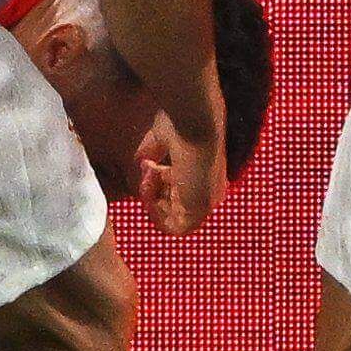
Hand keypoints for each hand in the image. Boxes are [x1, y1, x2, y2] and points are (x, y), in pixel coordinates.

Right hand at [135, 111, 220, 238]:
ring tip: (150, 174)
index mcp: (204, 178)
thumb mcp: (162, 140)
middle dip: (151, 192)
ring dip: (151, 200)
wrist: (196, 121)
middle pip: (171, 210)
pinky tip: (152, 184)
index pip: (175, 196)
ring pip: (170, 220)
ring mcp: (207, 203)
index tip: (149, 164)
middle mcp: (208, 193)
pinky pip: (174, 228)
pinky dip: (155, 210)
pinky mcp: (201, 210)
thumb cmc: (182, 125)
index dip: (156, 184)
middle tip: (147, 168)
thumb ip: (154, 152)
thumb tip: (141, 161)